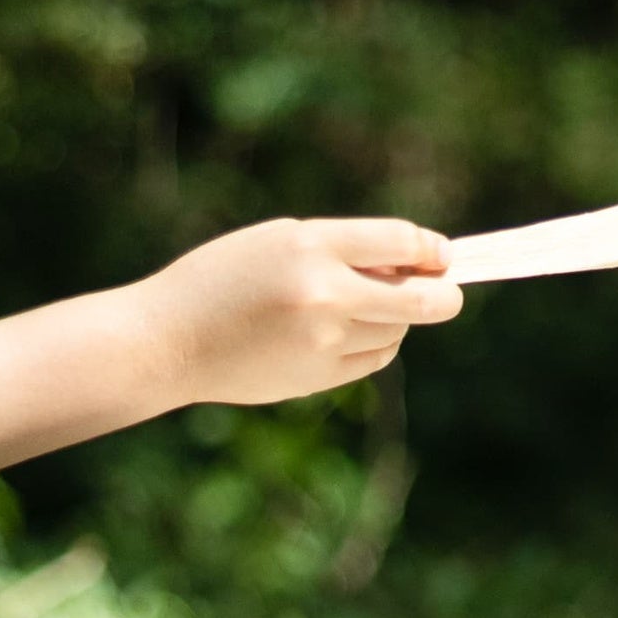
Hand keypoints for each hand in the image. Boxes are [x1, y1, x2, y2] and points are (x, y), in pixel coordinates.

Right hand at [140, 218, 463, 404]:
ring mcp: (322, 340)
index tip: (441, 255)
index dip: (430, 249)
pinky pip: (374, 358)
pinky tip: (347, 332)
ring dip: (398, 318)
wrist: (167, 342)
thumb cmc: (221, 280)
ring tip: (367, 306)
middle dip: (446, 295)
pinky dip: (376, 343)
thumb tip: (413, 265)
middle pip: (421, 300)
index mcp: (309, 245)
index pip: (399, 241)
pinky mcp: (318, 376)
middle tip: (450, 290)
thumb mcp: (276, 242)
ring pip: (398, 331)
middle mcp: (323, 293)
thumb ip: (341, 248)